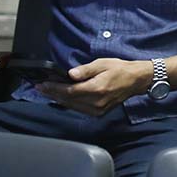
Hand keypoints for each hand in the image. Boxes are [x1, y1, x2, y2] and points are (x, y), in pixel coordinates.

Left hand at [35, 57, 150, 115]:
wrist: (136, 80)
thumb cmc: (120, 69)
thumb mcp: (103, 63)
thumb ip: (86, 70)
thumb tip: (70, 74)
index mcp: (97, 89)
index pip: (70, 91)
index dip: (54, 88)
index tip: (43, 84)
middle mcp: (96, 103)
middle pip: (68, 100)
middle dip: (53, 93)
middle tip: (40, 88)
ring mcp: (98, 110)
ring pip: (72, 106)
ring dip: (58, 99)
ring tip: (47, 92)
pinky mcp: (98, 113)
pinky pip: (79, 109)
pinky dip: (68, 103)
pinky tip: (62, 97)